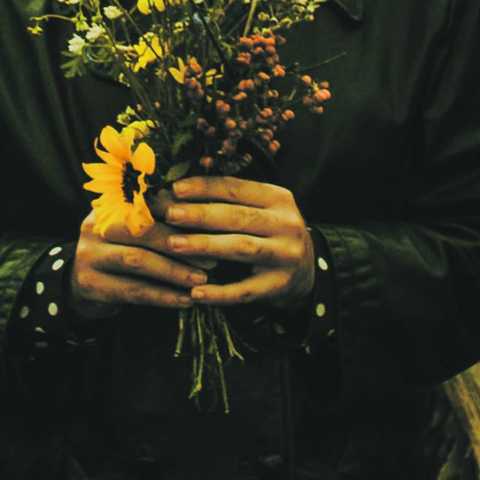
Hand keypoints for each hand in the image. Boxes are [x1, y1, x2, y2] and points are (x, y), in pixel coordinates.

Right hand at [69, 200, 216, 320]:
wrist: (82, 285)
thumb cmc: (123, 250)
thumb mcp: (135, 229)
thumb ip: (161, 216)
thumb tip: (207, 201)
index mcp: (110, 203)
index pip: (146, 200)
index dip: (178, 210)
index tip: (207, 222)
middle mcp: (95, 225)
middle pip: (141, 229)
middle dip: (180, 244)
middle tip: (211, 258)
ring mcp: (89, 255)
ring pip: (138, 260)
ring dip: (174, 271)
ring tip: (201, 280)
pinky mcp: (90, 284)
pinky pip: (133, 290)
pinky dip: (163, 296)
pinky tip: (185, 300)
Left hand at [162, 176, 314, 307]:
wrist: (309, 269)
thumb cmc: (272, 231)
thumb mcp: (263, 208)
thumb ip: (231, 198)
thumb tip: (180, 189)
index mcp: (279, 198)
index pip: (237, 188)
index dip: (205, 187)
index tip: (176, 188)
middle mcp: (287, 223)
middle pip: (238, 216)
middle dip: (201, 214)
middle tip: (170, 213)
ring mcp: (286, 255)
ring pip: (241, 248)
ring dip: (205, 245)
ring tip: (174, 244)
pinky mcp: (281, 285)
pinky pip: (246, 290)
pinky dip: (220, 292)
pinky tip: (195, 292)